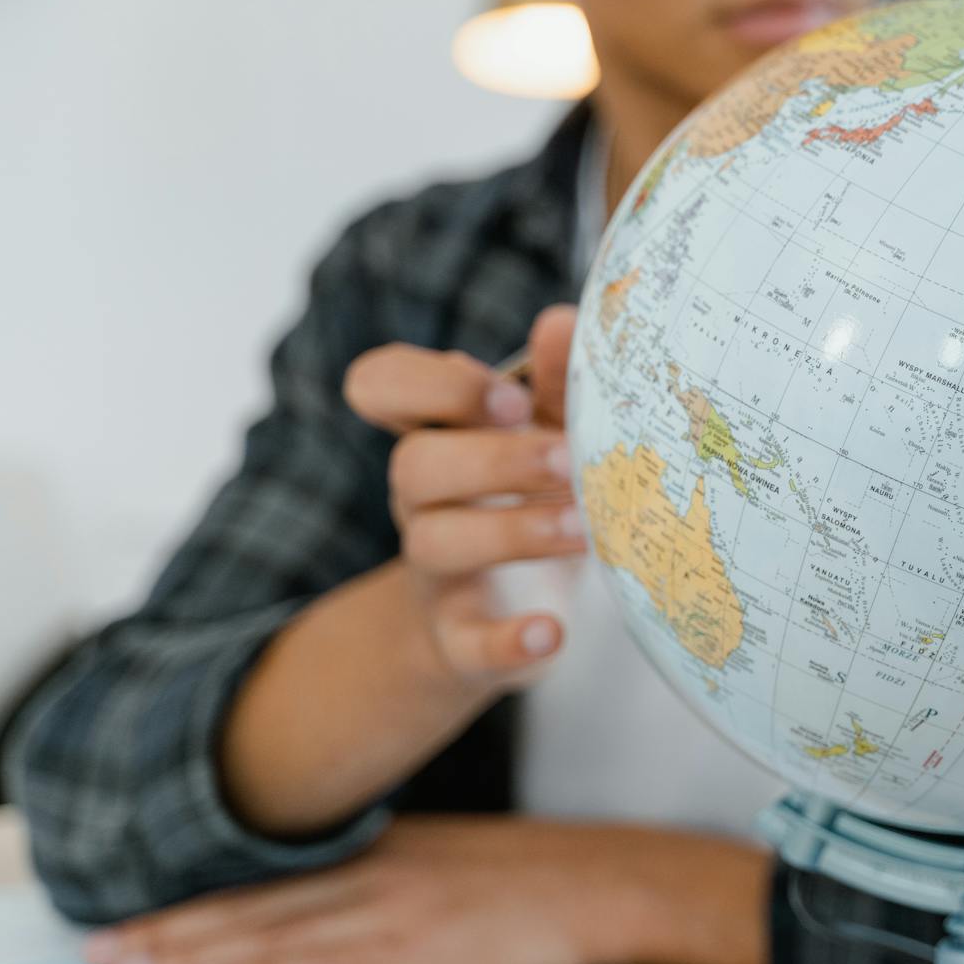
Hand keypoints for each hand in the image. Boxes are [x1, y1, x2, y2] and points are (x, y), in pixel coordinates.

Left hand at [80, 816, 773, 963]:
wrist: (602, 881)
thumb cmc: (529, 879)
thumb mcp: (445, 868)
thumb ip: (380, 886)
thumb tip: (315, 914)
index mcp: (381, 857)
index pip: (268, 889)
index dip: (193, 912)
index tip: (130, 928)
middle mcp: (378, 882)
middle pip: (260, 915)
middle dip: (175, 938)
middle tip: (105, 953)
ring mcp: (400, 921)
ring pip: (284, 945)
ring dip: (206, 961)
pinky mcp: (428, 958)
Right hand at [343, 305, 581, 691]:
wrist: (506, 610)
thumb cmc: (530, 493)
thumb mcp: (546, 431)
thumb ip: (556, 380)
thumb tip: (565, 319)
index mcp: (435, 431)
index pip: (379, 383)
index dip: (435, 383)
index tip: (509, 398)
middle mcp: (421, 496)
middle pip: (414, 466)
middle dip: (493, 459)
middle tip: (571, 461)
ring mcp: (437, 571)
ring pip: (434, 544)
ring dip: (512, 533)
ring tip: (585, 529)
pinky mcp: (461, 638)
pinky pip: (467, 644)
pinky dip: (506, 642)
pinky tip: (551, 633)